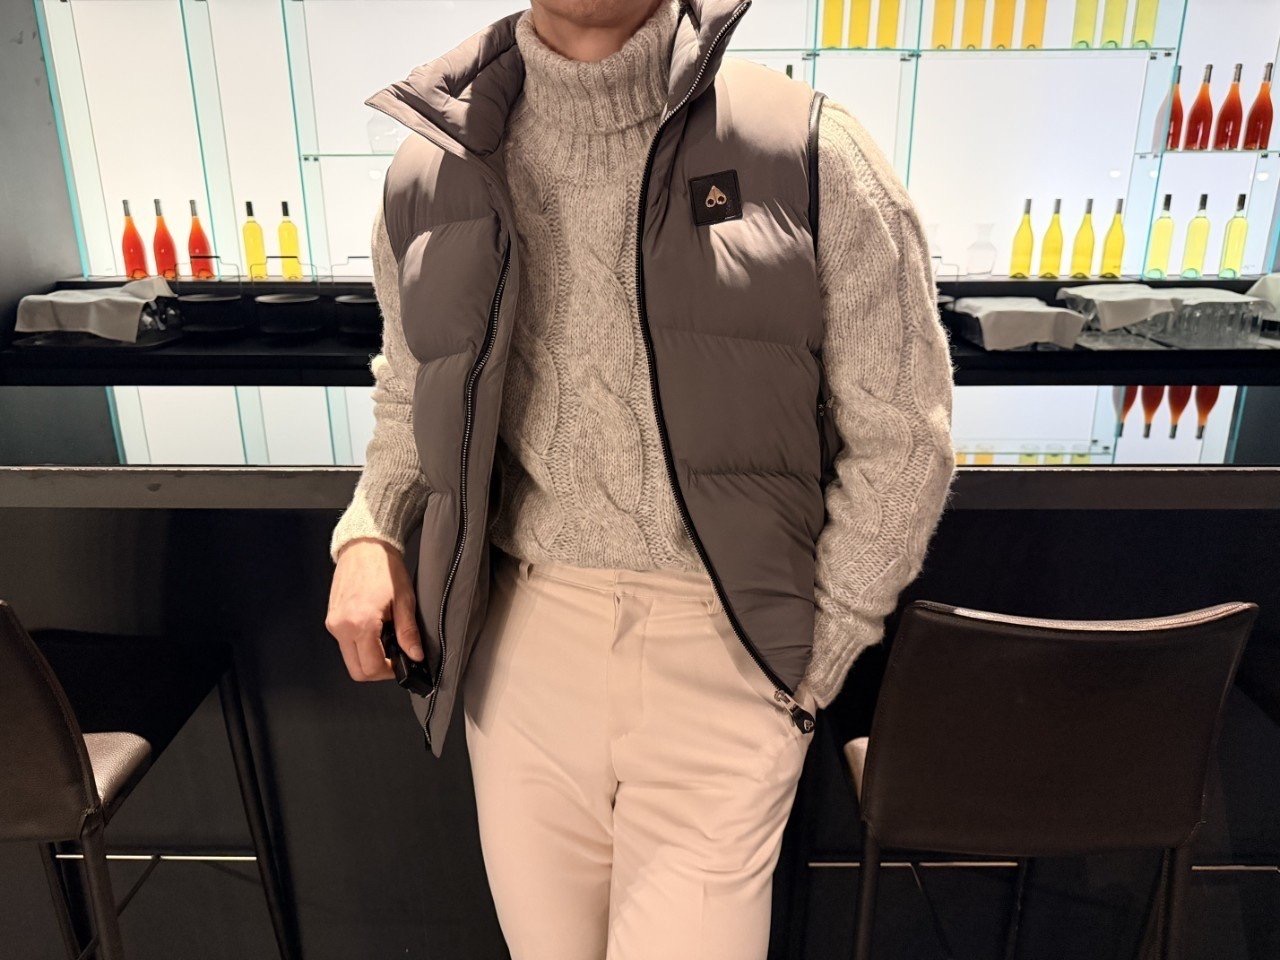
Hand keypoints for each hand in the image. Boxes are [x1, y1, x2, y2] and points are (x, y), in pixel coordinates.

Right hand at [326, 538, 423, 681]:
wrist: (366, 546)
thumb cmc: (385, 568)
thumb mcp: (405, 600)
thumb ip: (408, 632)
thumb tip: (415, 656)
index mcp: (360, 623)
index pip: (371, 667)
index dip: (389, 672)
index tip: (402, 664)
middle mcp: (341, 626)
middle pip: (356, 670)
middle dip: (377, 670)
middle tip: (395, 659)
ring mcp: (333, 623)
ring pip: (349, 658)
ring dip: (368, 658)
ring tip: (386, 640)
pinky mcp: (331, 619)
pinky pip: (344, 644)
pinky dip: (359, 646)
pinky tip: (375, 631)